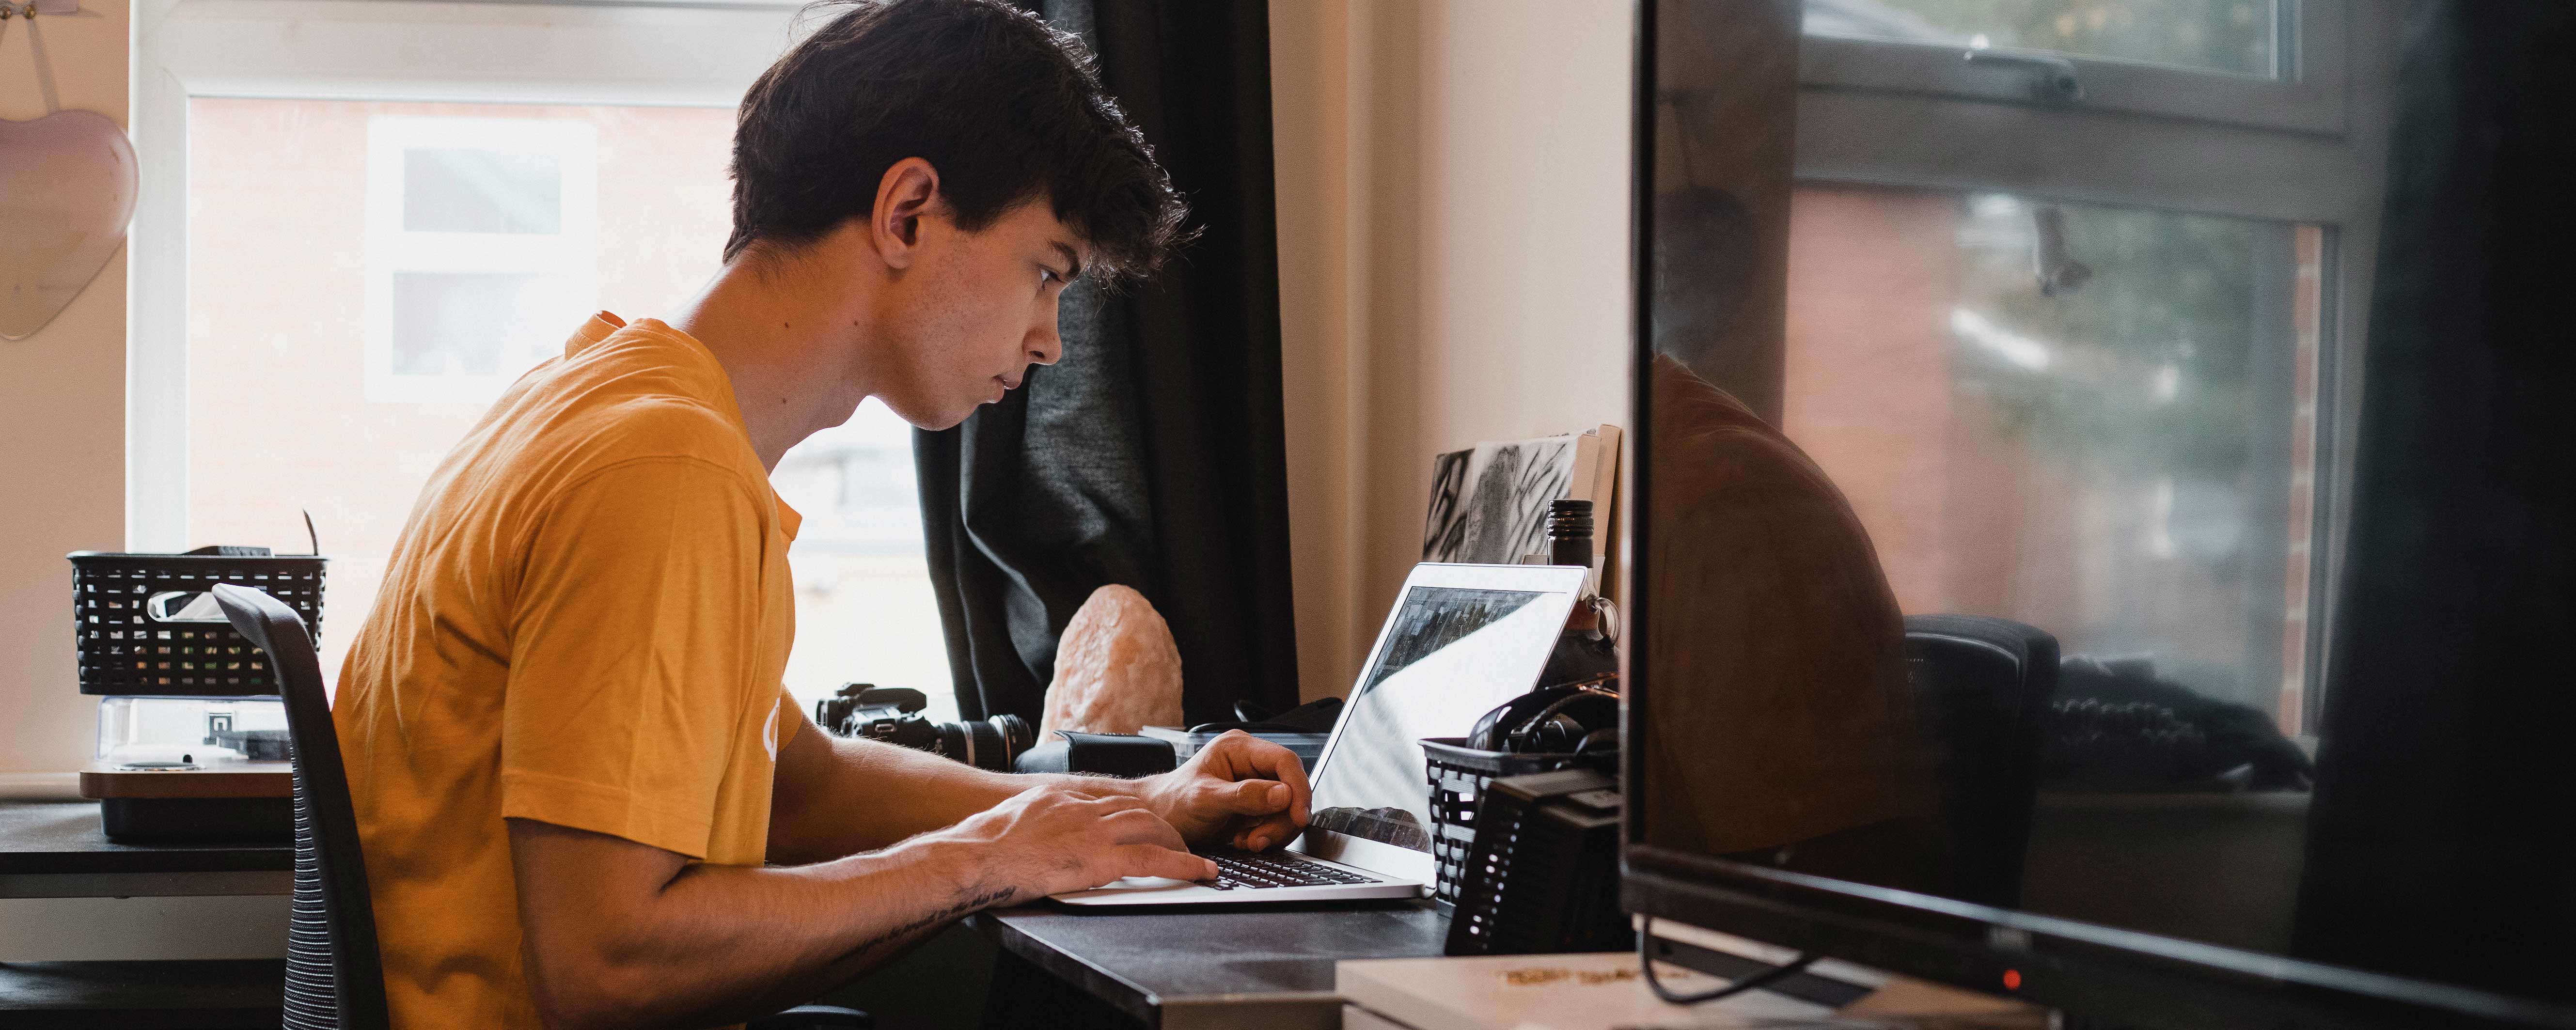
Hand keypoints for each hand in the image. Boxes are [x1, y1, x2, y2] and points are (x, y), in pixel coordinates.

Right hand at [944, 782, 1217, 902]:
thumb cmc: (980, 846)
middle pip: (1135, 809)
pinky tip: (1200, 872)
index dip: (1129, 812)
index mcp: (1060, 799)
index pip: (1107, 800)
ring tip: (1191, 856)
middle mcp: (1082, 808)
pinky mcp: (1099, 858)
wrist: (974, 856)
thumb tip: (1031, 832)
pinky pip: (1154, 858)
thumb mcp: (1009, 821)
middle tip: (1174, 840)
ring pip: (1152, 827)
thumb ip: (1030, 822)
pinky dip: (1183, 864)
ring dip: (1176, 842)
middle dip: (1160, 824)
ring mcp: (1093, 830)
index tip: (1140, 822)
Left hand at [1142, 730, 1311, 850]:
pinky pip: (1278, 821)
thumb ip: (1243, 796)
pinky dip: (1268, 836)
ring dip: (1274, 830)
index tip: (1297, 815)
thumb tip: (1282, 794)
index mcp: (1239, 749)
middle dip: (1282, 818)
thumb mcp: (1204, 799)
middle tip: (1261, 838)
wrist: (1159, 821)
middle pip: (1291, 787)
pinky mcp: (1256, 807)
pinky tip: (1246, 840)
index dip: (1297, 788)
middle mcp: (1251, 764)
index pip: (1284, 761)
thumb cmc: (1172, 802)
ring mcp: (1256, 786)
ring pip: (1288, 807)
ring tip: (1248, 841)